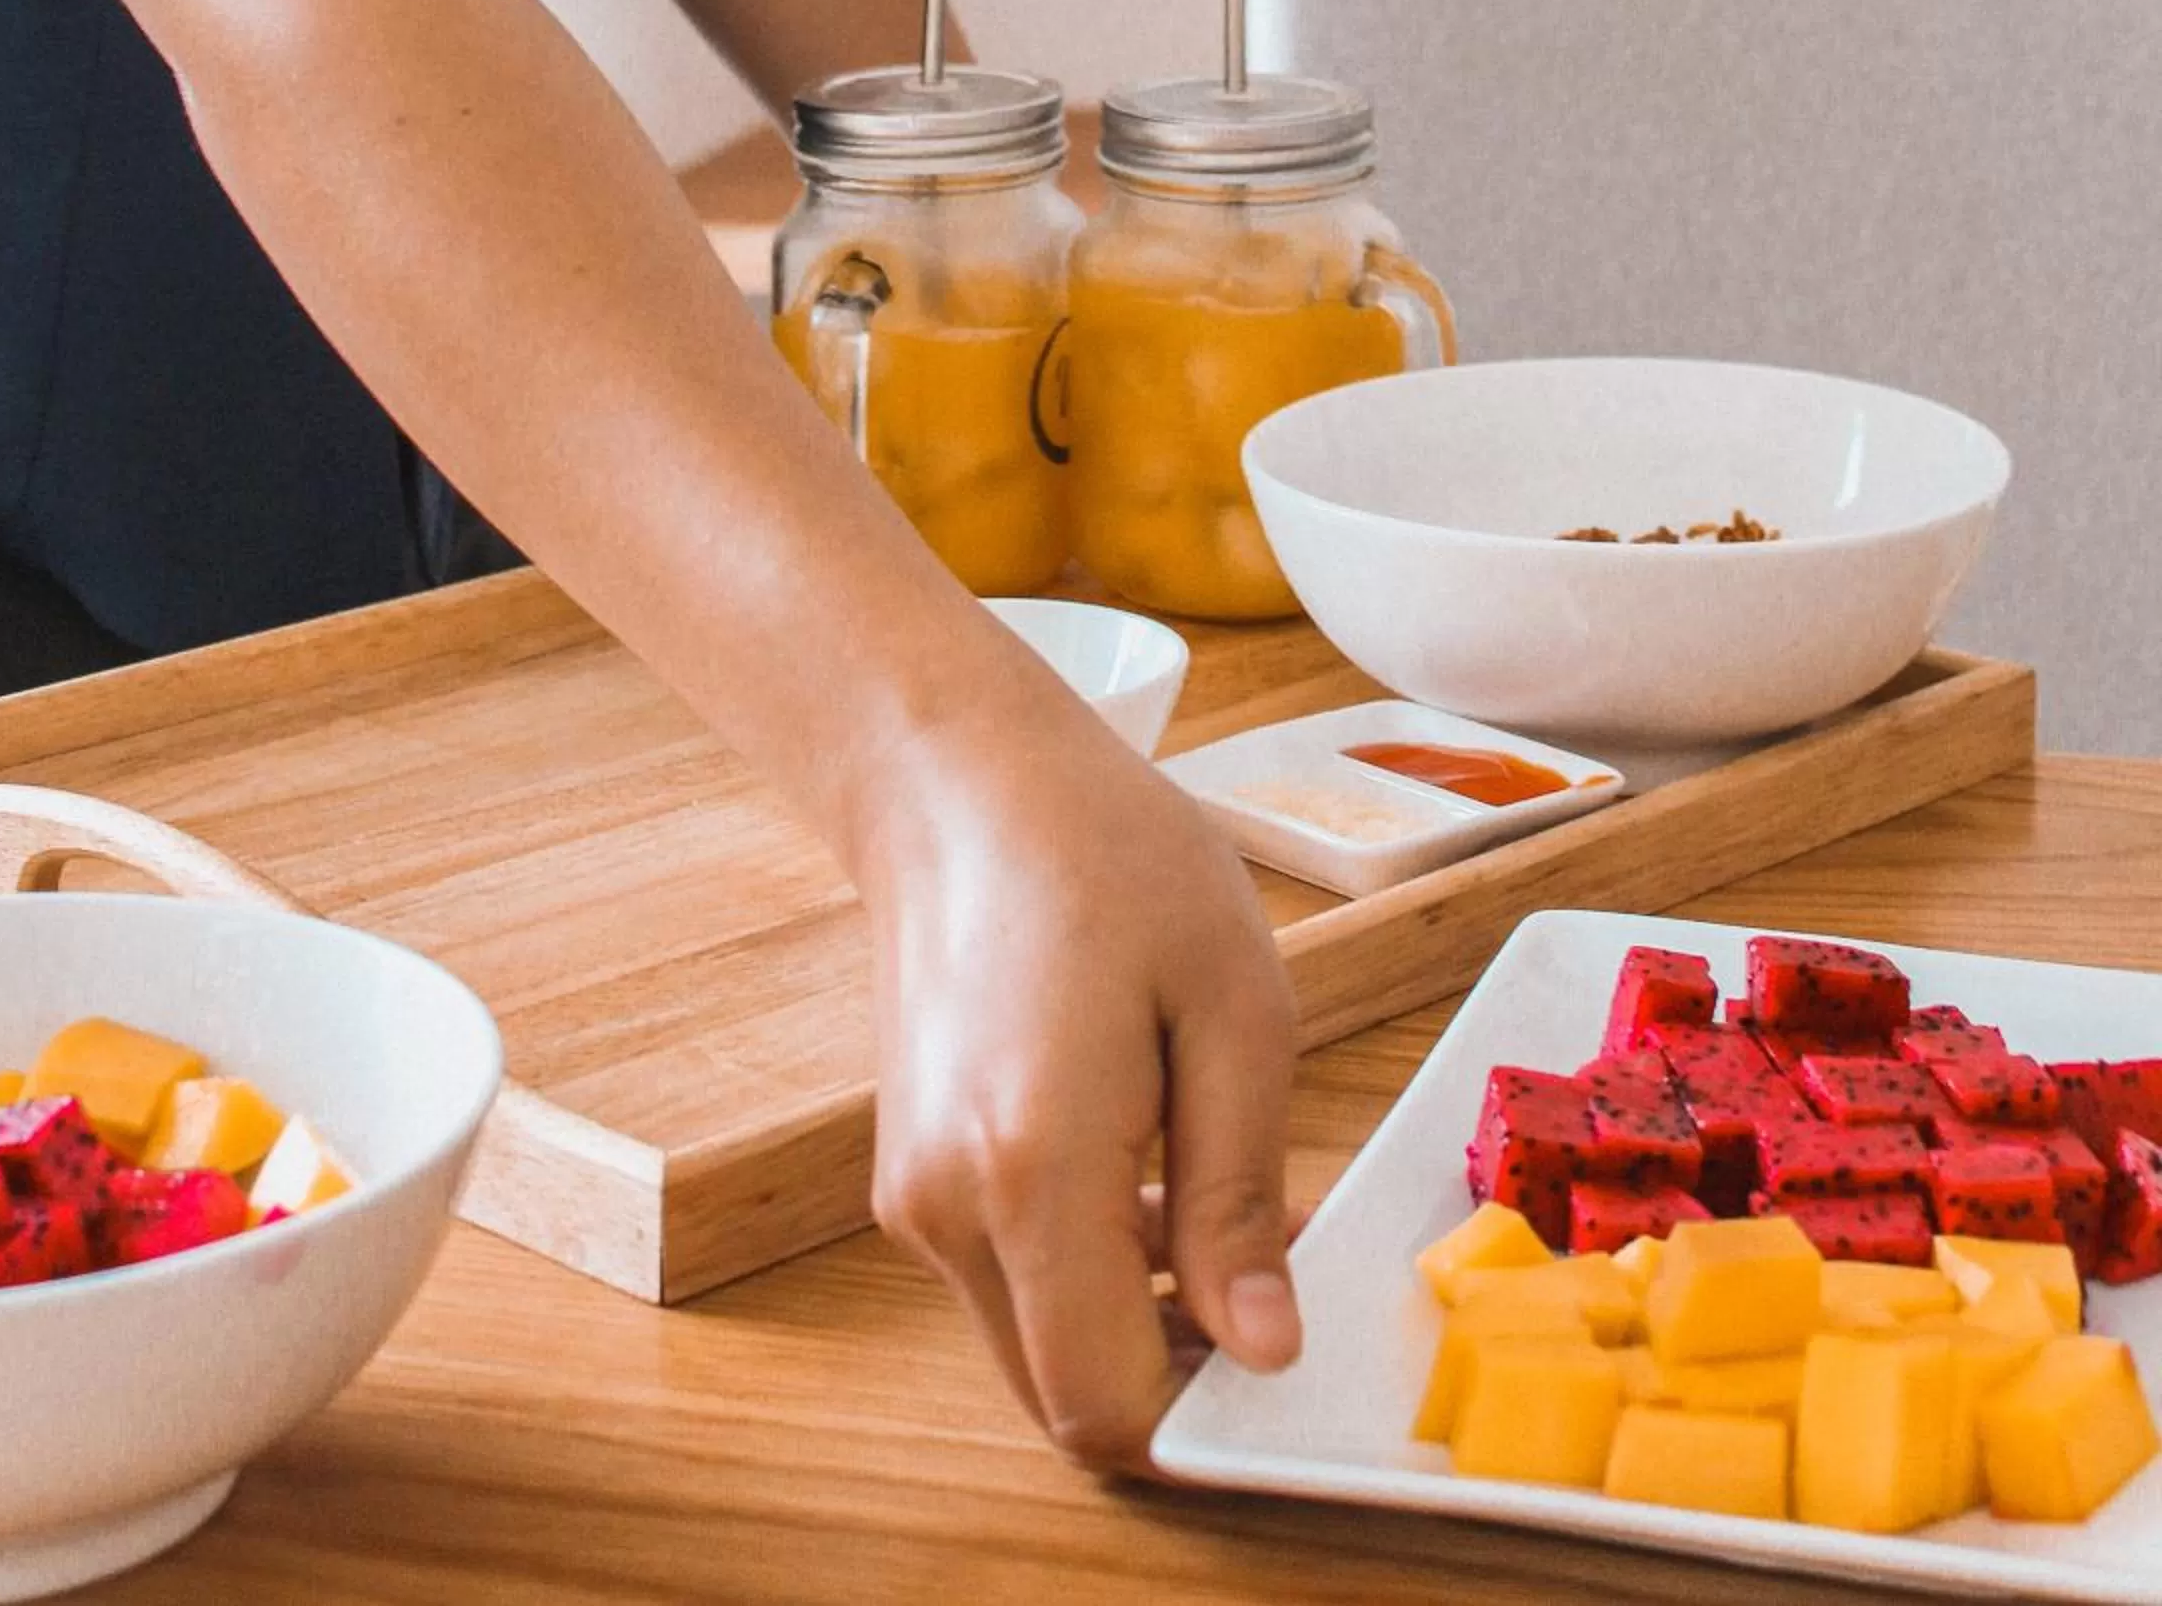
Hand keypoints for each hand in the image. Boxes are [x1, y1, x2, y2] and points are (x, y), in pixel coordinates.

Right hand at [857, 700, 1301, 1467]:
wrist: (957, 777)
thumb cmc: (1103, 854)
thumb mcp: (1232, 1006)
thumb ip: (1237, 1194)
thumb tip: (1262, 1349)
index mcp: (1030, 1169)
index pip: (1104, 1407)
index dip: (1205, 1419)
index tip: (1284, 1356)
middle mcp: (947, 1207)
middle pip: (1064, 1398)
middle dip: (1181, 1371)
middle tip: (1274, 1268)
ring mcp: (914, 1195)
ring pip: (1037, 1342)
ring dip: (1138, 1318)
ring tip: (1231, 1201)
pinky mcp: (911, 1174)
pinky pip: (1009, 1277)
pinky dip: (1085, 1270)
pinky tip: (1154, 1170)